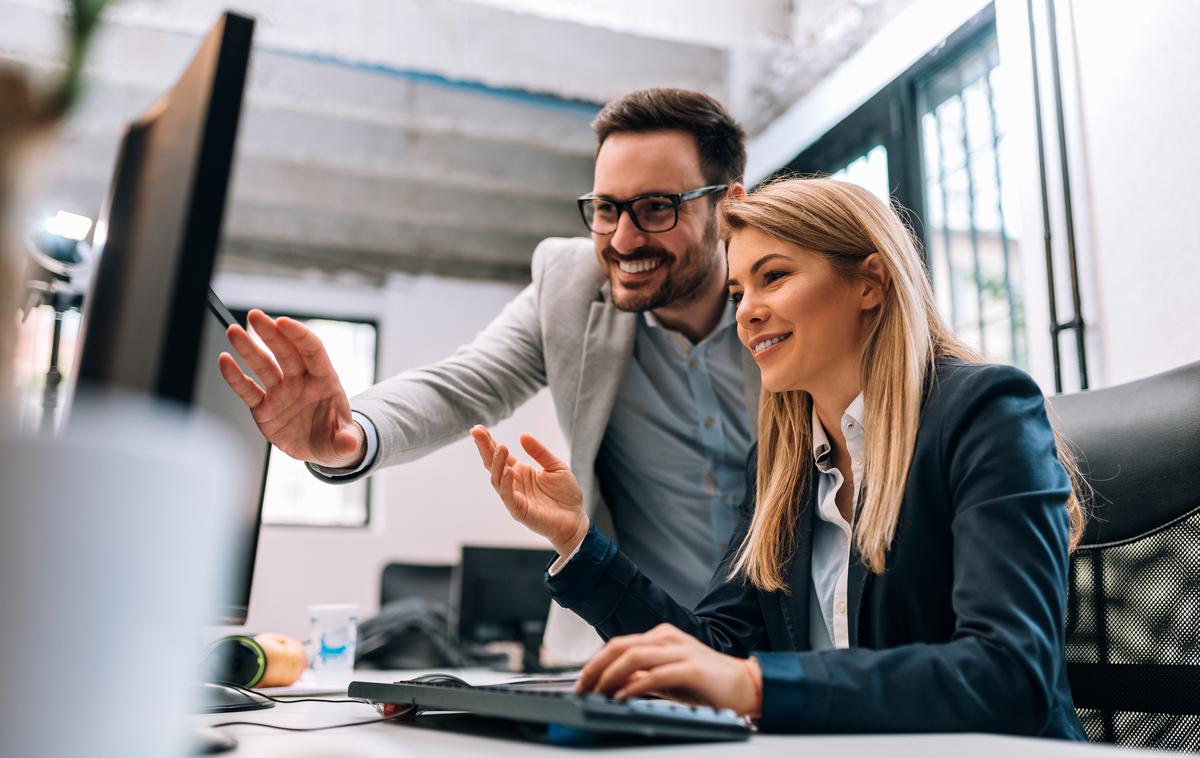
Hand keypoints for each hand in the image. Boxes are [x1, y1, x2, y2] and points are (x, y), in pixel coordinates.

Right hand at [217, 309, 364, 468]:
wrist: (320, 450)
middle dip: (270, 333)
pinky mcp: (264, 408)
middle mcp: (300, 381)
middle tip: (254, 315)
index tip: (283, 322)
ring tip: (233, 330)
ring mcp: (281, 393)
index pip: (312, 351)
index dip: (299, 335)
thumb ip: (346, 441)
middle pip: (285, 352)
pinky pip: (248, 390)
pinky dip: (235, 376)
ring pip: (263, 366)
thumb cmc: (336, 438)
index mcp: (325, 381)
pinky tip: (224, 360)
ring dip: (248, 348)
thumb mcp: (345, 443)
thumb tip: (349, 444)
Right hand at [469, 426, 587, 555]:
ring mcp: (514, 497)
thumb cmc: (566, 494)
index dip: (489, 442)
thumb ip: (540, 452)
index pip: (500, 455)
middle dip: (484, 448)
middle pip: (493, 464)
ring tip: (501, 447)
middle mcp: (513, 483)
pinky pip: (508, 496)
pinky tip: (507, 471)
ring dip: (497, 463)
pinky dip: (506, 483)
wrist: (576, 519)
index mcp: (520, 471)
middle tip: (476, 432)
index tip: (478, 428)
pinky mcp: (518, 510)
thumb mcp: (556, 466)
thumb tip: (522, 435)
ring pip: (497, 479)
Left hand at [575, 624, 760, 716]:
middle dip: (595, 668)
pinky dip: (635, 686)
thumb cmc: (705, 684)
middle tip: (581, 689)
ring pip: (633, 656)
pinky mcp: (691, 668)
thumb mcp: (666, 679)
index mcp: (660, 637)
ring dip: (610, 676)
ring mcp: (680, 650)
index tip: (581, 684)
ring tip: (599, 694)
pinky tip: (623, 698)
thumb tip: (612, 685)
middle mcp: (667, 639)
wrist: (744, 685)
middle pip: (620, 647)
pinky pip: (656, 674)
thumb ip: (641, 678)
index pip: (617, 645)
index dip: (594, 664)